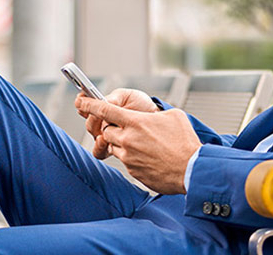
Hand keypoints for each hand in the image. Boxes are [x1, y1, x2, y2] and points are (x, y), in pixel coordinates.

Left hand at [74, 97, 200, 194]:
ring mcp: (129, 157)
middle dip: (113, 128)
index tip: (80, 101)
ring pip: (114, 147)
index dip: (89, 104)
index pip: (104, 110)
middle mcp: (128, 139)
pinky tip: (150, 157)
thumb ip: (154, 114)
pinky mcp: (133, 171)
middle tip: (129, 129)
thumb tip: (150, 117)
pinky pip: (126, 161)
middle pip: (106, 130)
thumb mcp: (173, 116)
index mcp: (136, 122)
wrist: (192, 170)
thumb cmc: (185, 143)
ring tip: (144, 145)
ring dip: (123, 144)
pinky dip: (133, 157)